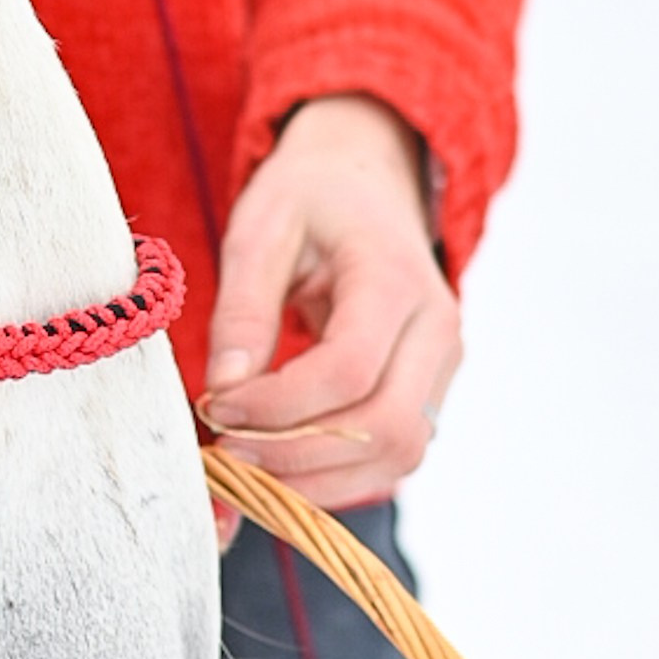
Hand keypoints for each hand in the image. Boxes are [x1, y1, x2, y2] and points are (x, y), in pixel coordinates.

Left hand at [200, 95, 458, 512]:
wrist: (368, 179)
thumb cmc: (311, 195)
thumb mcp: (259, 229)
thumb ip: (243, 310)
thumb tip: (224, 390)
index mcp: (395, 279)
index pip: (349, 370)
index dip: (279, 405)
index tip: (216, 408)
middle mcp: (437, 330)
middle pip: (386, 428)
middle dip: (298, 456)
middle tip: (226, 453)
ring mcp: (442, 366)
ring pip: (398, 456)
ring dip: (319, 479)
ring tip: (247, 468)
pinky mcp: (428, 391)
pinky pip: (392, 455)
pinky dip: (337, 475)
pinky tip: (279, 464)